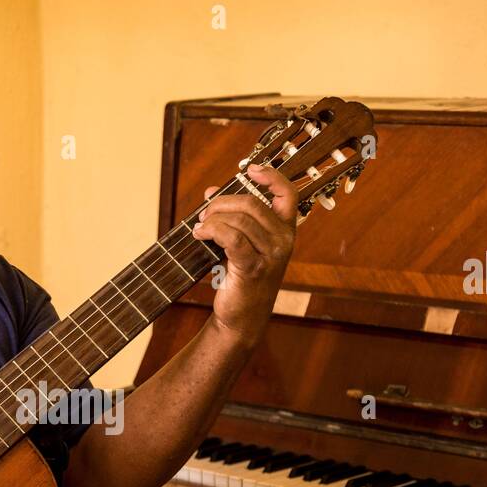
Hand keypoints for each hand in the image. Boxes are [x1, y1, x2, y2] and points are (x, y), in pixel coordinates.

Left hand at [191, 163, 297, 346]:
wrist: (241, 317)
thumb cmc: (241, 278)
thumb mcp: (241, 243)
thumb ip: (232, 217)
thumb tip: (211, 192)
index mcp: (285, 231)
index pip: (287, 194)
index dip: (270, 176)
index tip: (249, 169)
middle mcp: (283, 241)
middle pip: (252, 204)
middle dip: (222, 203)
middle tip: (204, 213)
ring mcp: (271, 255)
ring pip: (240, 220)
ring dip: (213, 218)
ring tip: (199, 227)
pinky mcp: (253, 268)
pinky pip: (232, 238)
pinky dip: (212, 231)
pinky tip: (199, 234)